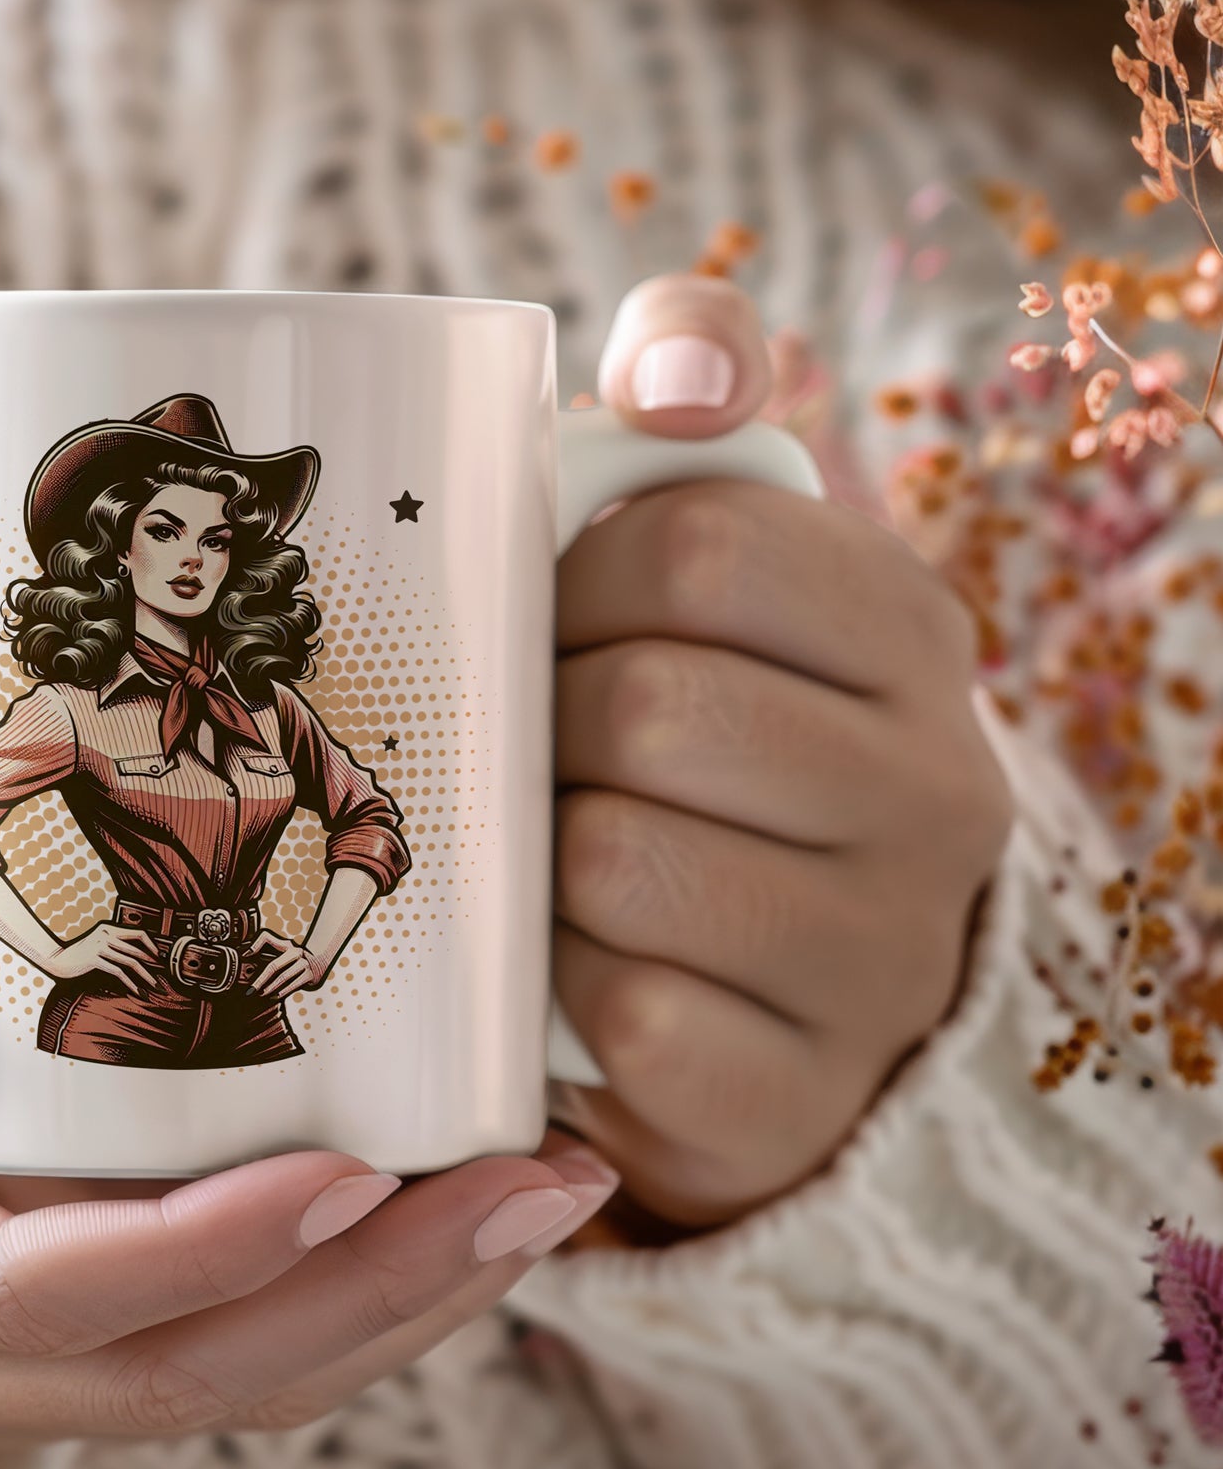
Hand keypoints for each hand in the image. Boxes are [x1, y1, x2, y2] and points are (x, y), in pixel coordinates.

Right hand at [0, 898, 620, 1456]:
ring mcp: (16, 1375)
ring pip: (242, 1385)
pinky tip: (463, 1206)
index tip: (345, 1169)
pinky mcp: (81, 1346)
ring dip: (407, 1305)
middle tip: (536, 1186)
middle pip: (186, 1373)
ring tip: (550, 1195)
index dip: (199, 1251)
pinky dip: (366, 1294)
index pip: (38, 1296)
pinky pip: (243, 1352)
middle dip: (376, 1294)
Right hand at [47, 919, 161, 990]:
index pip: (137, 932)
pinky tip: (137, 990)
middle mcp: (105, 935)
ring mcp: (99, 947)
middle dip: (151, 963)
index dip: (150, 944)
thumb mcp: (96, 943)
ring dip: (145, 975)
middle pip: (136, 949)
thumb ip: (112, 943)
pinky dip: (130, 983)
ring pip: (130, 961)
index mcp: (108, 928)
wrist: (56, 960)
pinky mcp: (94, 960)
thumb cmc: (77, 954)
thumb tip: (133, 953)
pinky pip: (118, 972)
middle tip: (160, 974)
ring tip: (152, 985)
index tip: (158, 956)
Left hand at [244, 930, 327, 998]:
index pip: (267, 939)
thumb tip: (247, 953)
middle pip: (274, 965)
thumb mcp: (283, 948)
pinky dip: (284, 991)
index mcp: (287, 945)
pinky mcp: (310, 975)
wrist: (321, 962)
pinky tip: (275, 996)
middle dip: (260, 979)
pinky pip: (294, 985)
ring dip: (271, 987)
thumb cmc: (296, 958)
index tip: (245, 956)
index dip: (255, 945)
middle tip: (251, 990)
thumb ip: (265, 946)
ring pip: (283, 977)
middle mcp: (296, 952)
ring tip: (262, 993)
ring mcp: (304, 964)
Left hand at [549, 274, 1013, 1232]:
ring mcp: (879, 961)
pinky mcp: (795, 1099)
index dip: (568, 579)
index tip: (549, 623)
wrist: (772, 991)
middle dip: (543, 728)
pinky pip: (625, 1019)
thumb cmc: (704, 747)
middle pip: (645, 707)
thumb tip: (677, 369)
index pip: (691, 543)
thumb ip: (699, 394)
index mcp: (909, 632)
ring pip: (618, 864)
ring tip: (553, 859)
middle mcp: (936, 794)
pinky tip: (574, 975)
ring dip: (539, 862)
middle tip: (534, 755)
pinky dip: (559, 993)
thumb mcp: (720, 565)